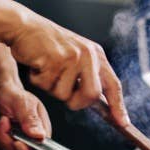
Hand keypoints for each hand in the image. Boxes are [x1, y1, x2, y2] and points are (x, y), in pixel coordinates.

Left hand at [0, 81, 51, 149]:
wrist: (1, 89)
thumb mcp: (25, 104)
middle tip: (3, 119)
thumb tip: (40, 136)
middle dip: (1, 135)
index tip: (17, 143)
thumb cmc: (15, 94)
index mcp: (38, 133)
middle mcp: (24, 139)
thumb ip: (32, 120)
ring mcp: (9, 140)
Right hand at [8, 19, 129, 126]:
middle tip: (65, 93)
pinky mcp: (55, 60)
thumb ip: (89, 76)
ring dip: (52, 88)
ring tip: (47, 69)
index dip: (118, 106)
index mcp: (96, 55)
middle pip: (92, 96)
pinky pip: (47, 86)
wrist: (25, 27)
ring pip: (65, 95)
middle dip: (77, 102)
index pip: (113, 85)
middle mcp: (88, 55)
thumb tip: (98, 102)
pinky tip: (38, 65)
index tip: (123, 122)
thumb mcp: (77, 55)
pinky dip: (39, 80)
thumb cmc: (48, 44)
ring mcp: (72, 57)